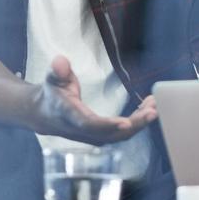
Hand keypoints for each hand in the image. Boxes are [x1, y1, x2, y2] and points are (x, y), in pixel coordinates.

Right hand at [33, 55, 156, 142]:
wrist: (44, 114)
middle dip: (134, 124)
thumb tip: (60, 62)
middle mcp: (83, 130)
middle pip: (111, 133)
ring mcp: (93, 136)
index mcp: (70, 115)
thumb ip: (58, 70)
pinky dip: (137, 123)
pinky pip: (122, 133)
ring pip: (120, 136)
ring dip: (139, 123)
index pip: (89, 124)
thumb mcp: (52, 78)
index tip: (126, 123)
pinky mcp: (101, 136)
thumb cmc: (52, 93)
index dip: (107, 125)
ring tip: (154, 106)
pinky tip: (148, 109)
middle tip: (153, 111)